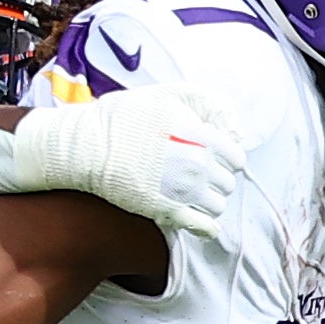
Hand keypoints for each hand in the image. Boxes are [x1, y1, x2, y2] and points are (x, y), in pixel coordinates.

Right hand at [16, 85, 239, 239]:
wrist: (88, 147)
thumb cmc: (122, 119)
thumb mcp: (167, 95)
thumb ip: (204, 104)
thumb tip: (229, 128)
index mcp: (202, 137)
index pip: (236, 156)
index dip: (226, 157)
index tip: (212, 158)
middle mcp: (198, 165)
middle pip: (227, 182)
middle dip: (217, 179)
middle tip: (198, 175)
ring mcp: (184, 190)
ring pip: (218, 205)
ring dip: (210, 201)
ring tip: (194, 195)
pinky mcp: (167, 211)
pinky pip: (203, 227)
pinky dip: (207, 227)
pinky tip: (202, 223)